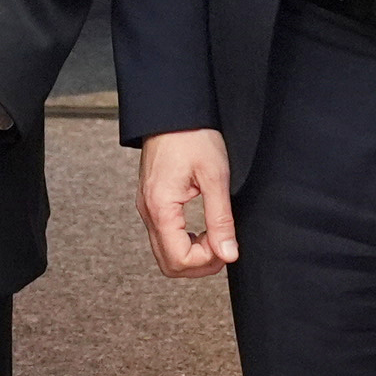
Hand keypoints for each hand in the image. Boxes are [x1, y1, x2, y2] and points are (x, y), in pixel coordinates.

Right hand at [135, 129, 241, 277]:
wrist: (172, 110)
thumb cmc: (192, 135)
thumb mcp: (214, 176)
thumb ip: (220, 219)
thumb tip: (228, 254)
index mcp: (160, 207)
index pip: (179, 259)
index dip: (206, 261)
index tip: (226, 245)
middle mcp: (148, 211)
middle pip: (168, 263)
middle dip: (198, 264)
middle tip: (222, 247)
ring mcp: (147, 207)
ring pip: (164, 253)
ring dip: (191, 254)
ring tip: (213, 235)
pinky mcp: (151, 201)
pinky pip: (163, 236)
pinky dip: (183, 241)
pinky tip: (201, 228)